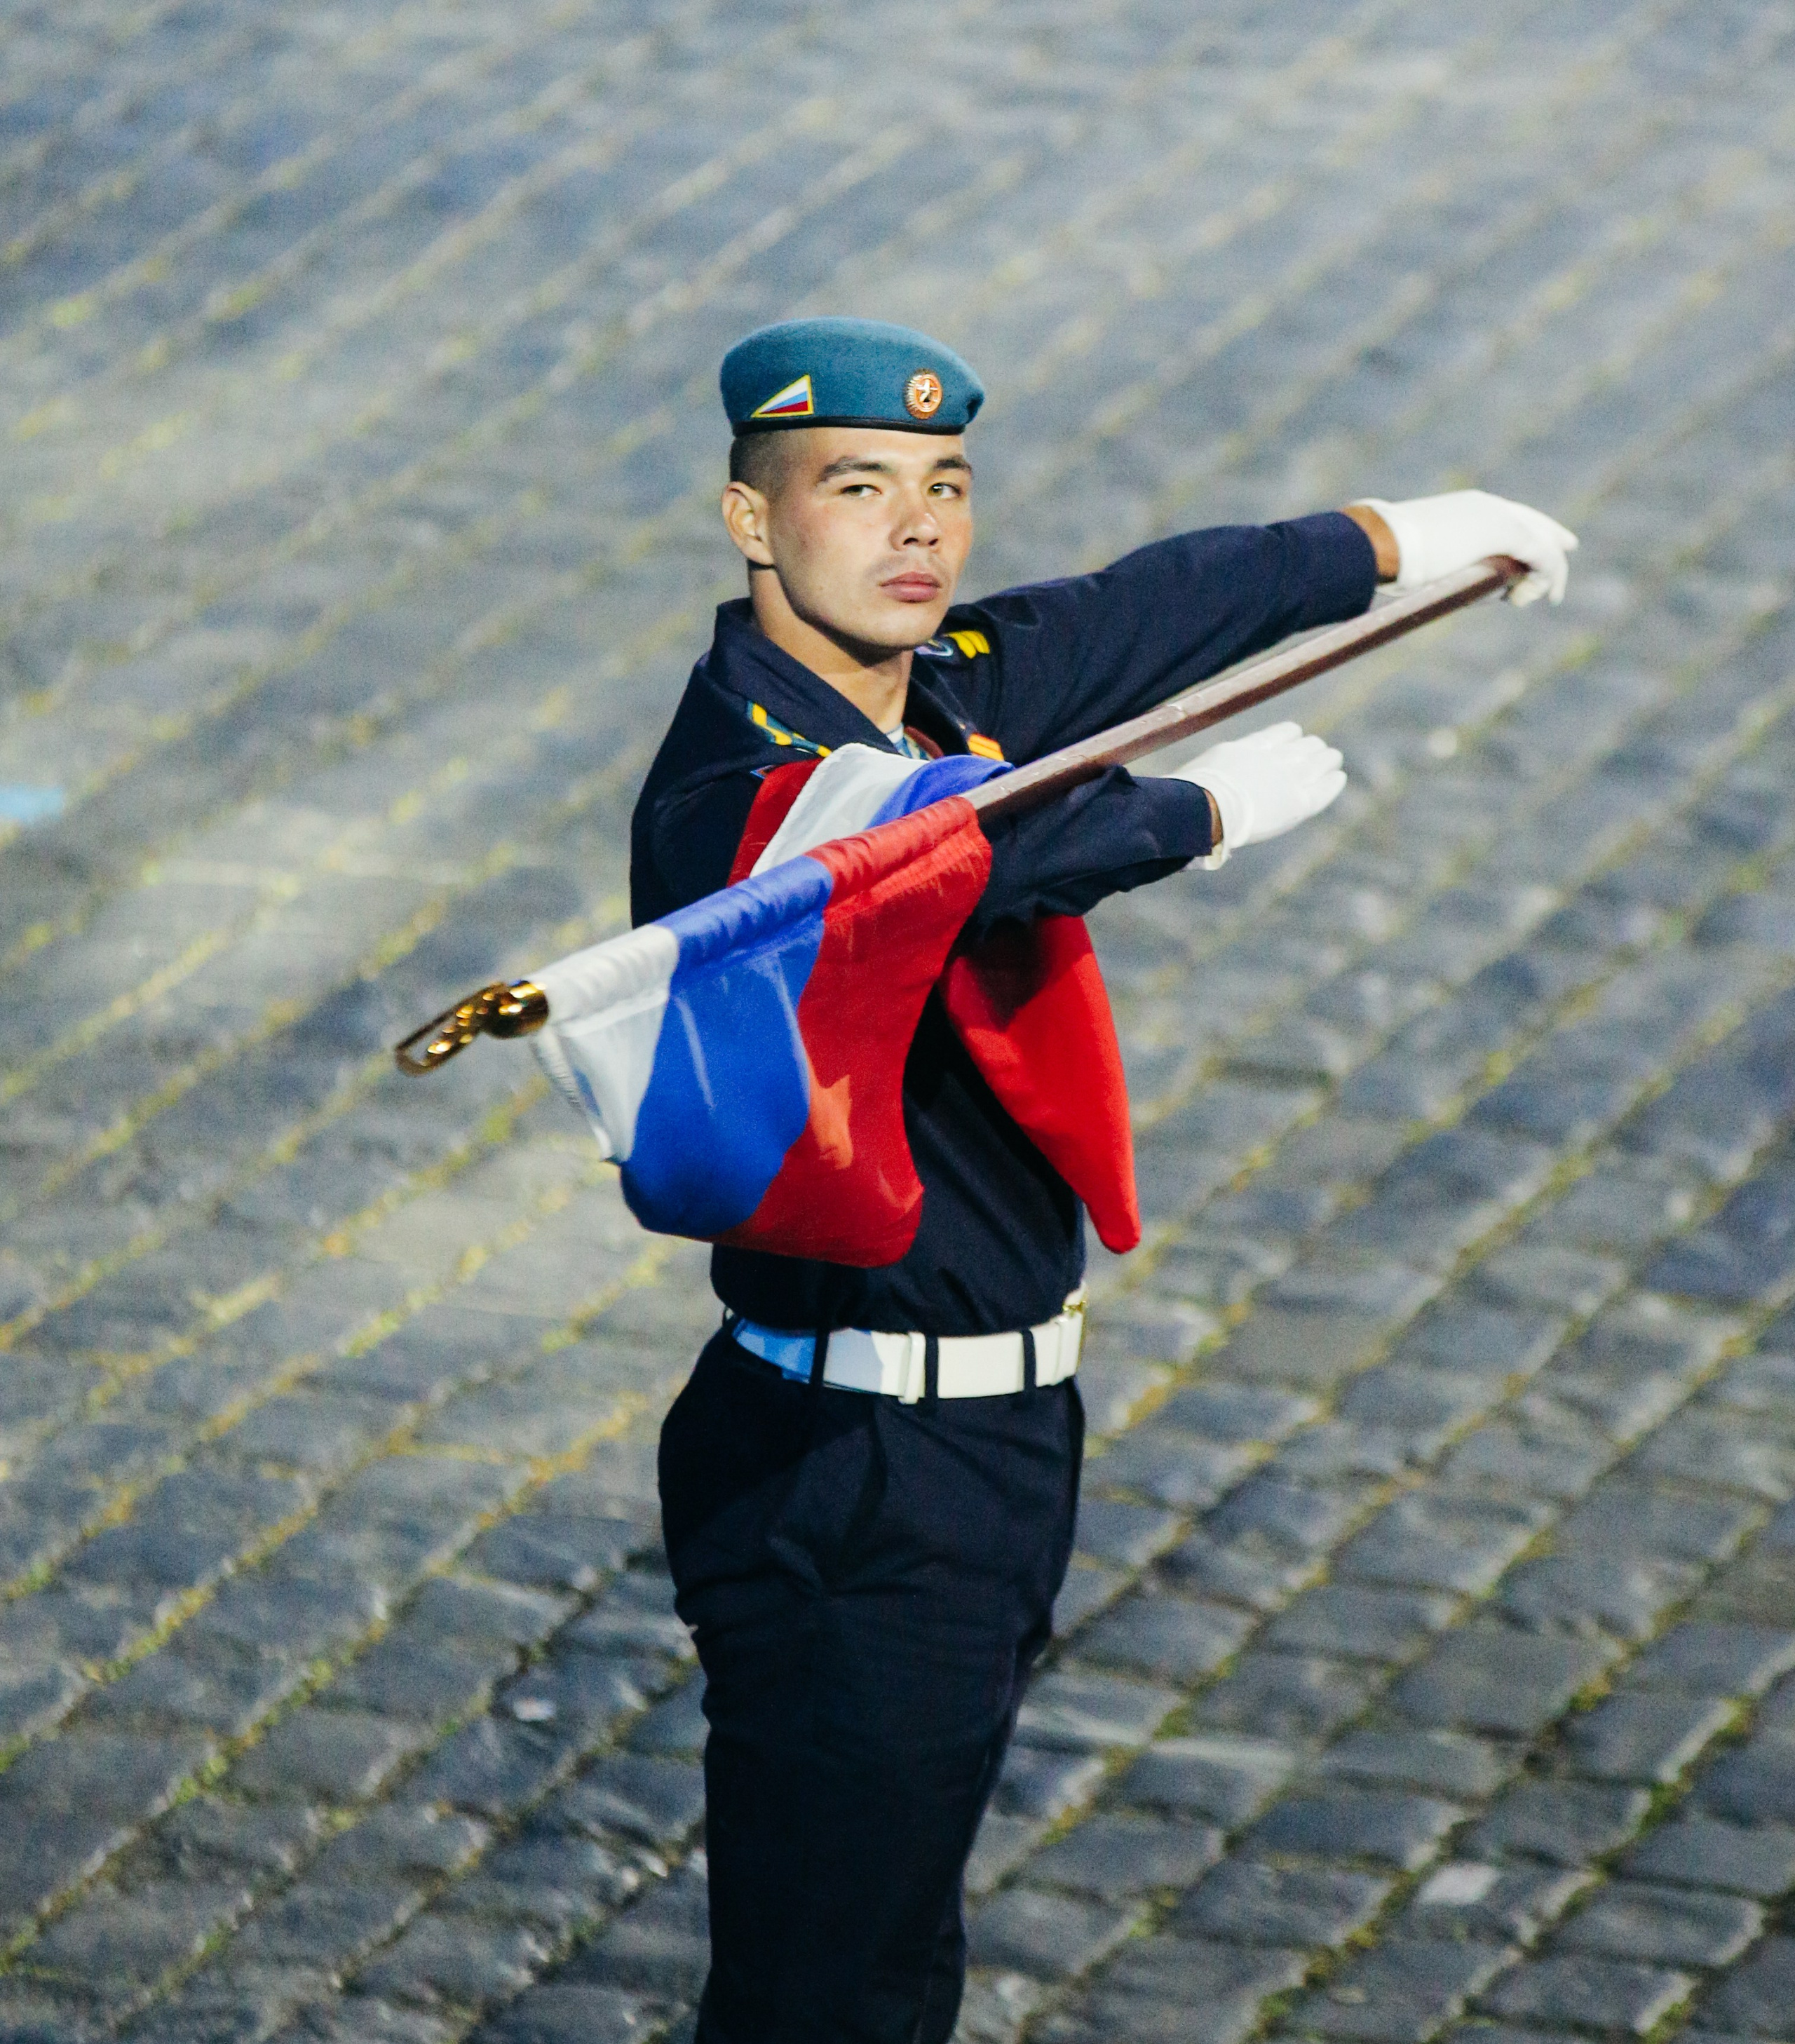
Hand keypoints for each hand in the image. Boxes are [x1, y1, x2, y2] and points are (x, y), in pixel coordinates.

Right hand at [1171, 721, 1344, 863]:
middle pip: (1299, 747)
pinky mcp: (1297, 802)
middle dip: (1309, 748)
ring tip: (1333, 759)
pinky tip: (1338, 777)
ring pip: (1315, 762)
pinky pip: (1321, 789)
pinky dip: (1331, 782)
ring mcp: (1285, 779)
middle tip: (1319, 751)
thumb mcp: (1193, 779)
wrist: (1207, 807)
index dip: (1288, 736)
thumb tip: (1181, 796)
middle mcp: (1270, 759)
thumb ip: (1203, 782)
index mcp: (1246, 750)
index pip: (1277, 735)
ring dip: (1325, 760)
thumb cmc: (1188, 798)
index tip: (1294, 737)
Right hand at [1347, 490, 1577, 606]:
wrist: (1384, 544)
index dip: (1526, 527)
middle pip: (1533, 523)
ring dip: (1541, 576)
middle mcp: (1489, 506)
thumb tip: (1444, 588)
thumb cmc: (1391, 556)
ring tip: (1526, 599)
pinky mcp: (1508, 535)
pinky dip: (1549, 577)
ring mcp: (1500, 518)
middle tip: (1569, 547)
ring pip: (1539, 545)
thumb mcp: (1423, 562)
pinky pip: (1541, 558)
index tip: (1538, 540)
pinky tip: (1548, 595)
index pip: (1507, 514)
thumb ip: (1445, 569)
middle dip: (1552, 539)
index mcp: (1467, 507)